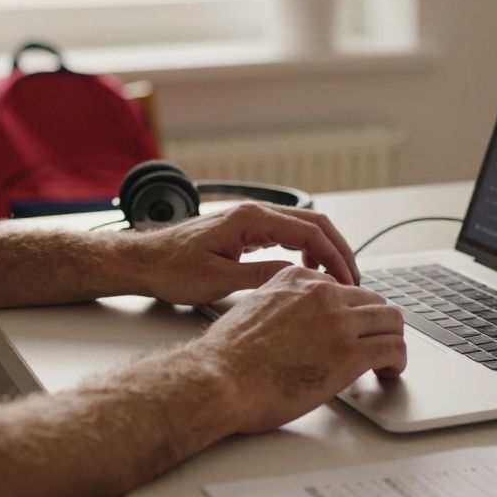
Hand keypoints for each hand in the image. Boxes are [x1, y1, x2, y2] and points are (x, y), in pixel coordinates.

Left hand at [127, 202, 359, 304]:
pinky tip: (308, 272)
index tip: (348, 282)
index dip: (335, 258)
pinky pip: (287, 235)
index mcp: (250, 219)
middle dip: (339, 251)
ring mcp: (250, 220)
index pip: (309, 233)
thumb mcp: (218, 281)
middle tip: (353, 281)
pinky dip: (306, 250)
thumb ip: (260, 276)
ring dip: (324, 251)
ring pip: (303, 228)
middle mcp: (254, 213)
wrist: (142, 262)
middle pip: (314, 224)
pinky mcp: (245, 231)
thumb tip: (297, 278)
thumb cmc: (171, 270)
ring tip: (336, 280)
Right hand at [192, 266, 405, 433]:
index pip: (343, 287)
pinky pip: (393, 348)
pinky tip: (388, 373)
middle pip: (373, 300)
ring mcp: (338, 321)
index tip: (351, 330)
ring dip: (392, 340)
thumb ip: (281, 307)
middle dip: (377, 324)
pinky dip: (397, 361)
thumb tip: (295, 326)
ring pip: (391, 320)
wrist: (218, 379)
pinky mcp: (349, 354)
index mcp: (297, 278)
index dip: (351, 313)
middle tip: (374, 346)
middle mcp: (322, 293)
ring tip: (385, 361)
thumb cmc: (226, 357)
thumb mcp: (253, 309)